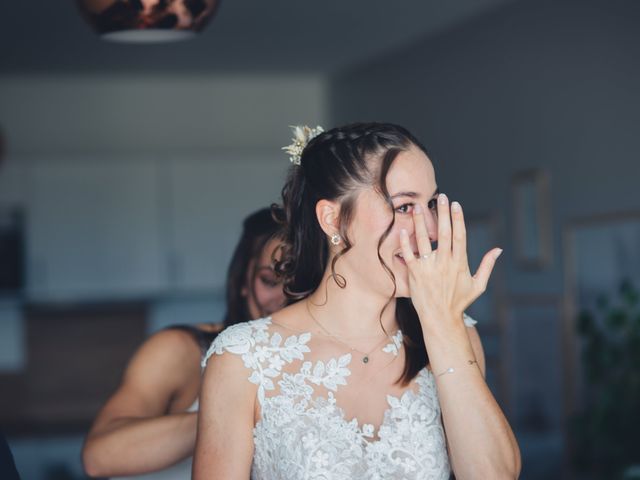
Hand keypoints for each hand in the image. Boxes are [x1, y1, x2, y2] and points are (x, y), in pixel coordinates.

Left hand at [399, 193, 501, 331]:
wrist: (441, 320)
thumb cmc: (459, 302)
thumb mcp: (478, 285)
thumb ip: (487, 266)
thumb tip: (498, 250)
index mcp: (460, 263)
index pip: (460, 235)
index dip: (458, 219)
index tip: (455, 204)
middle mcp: (445, 263)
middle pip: (444, 233)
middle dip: (443, 214)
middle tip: (441, 197)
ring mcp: (429, 268)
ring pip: (424, 240)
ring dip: (422, 222)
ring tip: (419, 207)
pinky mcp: (415, 274)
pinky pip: (408, 255)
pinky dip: (405, 242)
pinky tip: (402, 229)